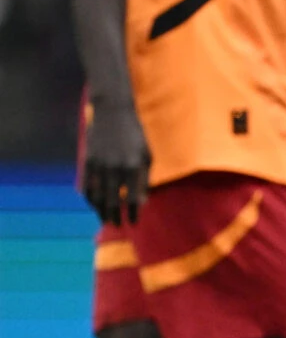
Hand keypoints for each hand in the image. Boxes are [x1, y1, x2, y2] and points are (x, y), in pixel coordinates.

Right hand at [82, 98, 149, 225]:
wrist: (112, 111)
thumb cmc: (135, 136)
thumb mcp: (147, 155)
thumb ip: (144, 179)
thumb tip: (140, 202)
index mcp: (135, 167)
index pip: (134, 198)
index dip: (133, 213)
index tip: (133, 223)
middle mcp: (117, 167)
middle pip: (114, 201)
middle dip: (115, 216)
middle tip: (117, 226)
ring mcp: (100, 164)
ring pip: (98, 195)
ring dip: (101, 211)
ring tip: (105, 220)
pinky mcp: (88, 159)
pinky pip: (87, 184)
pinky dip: (89, 197)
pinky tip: (93, 204)